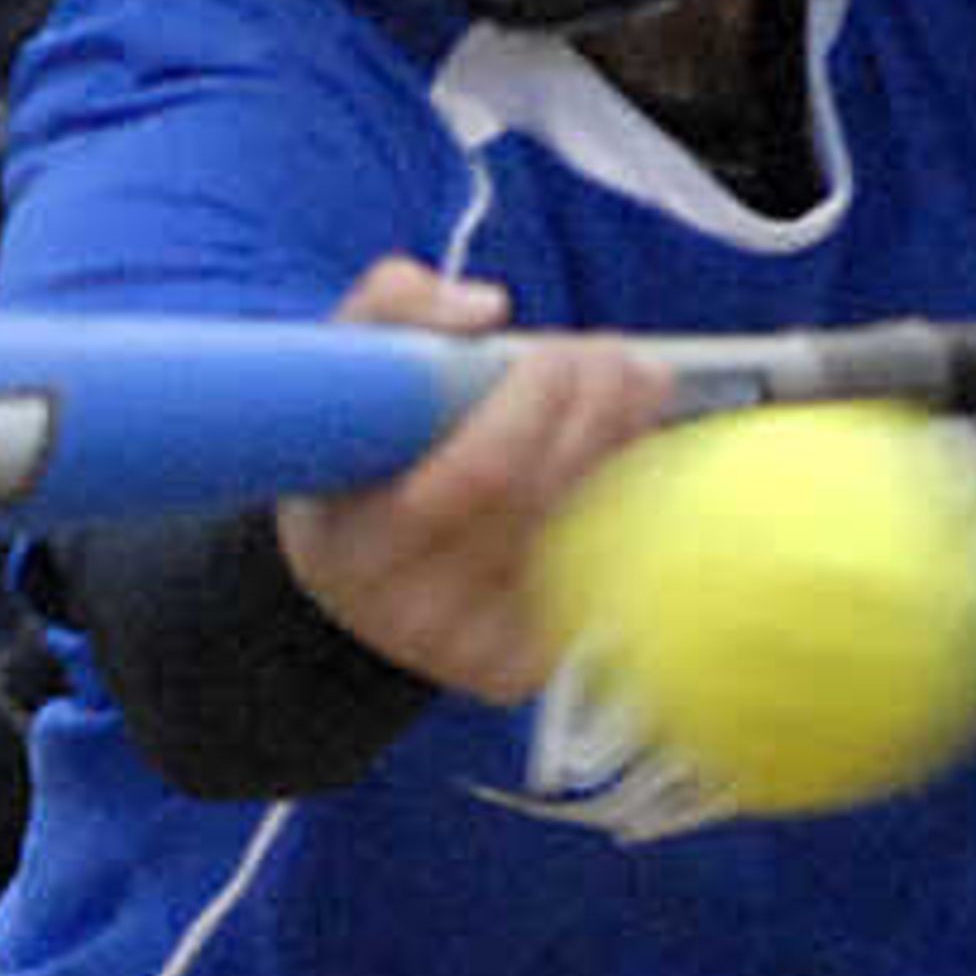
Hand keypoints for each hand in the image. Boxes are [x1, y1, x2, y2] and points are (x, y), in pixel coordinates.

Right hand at [277, 260, 668, 699]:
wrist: (351, 568)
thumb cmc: (354, 452)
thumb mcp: (343, 367)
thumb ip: (395, 306)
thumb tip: (488, 308)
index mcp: (350, 545)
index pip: (478, 475)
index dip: (532, 404)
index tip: (552, 349)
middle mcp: (406, 612)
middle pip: (541, 498)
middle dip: (593, 408)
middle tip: (609, 356)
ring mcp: (466, 650)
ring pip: (579, 533)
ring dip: (622, 444)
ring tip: (632, 385)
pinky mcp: (515, 669)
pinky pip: (599, 577)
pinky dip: (626, 504)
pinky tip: (624, 454)